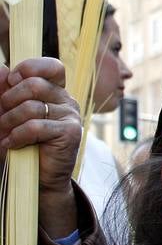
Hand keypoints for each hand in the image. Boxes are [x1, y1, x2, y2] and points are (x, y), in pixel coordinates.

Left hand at [0, 58, 84, 238]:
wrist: (38, 177)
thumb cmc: (23, 143)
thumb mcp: (10, 112)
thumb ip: (6, 91)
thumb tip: (2, 69)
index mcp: (56, 91)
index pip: (52, 67)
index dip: (29, 68)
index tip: (12, 81)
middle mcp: (67, 101)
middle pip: (34, 85)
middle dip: (8, 101)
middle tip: (1, 118)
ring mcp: (71, 116)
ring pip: (31, 107)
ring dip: (8, 122)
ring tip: (5, 134)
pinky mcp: (71, 133)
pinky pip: (36, 127)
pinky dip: (17, 136)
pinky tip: (12, 144)